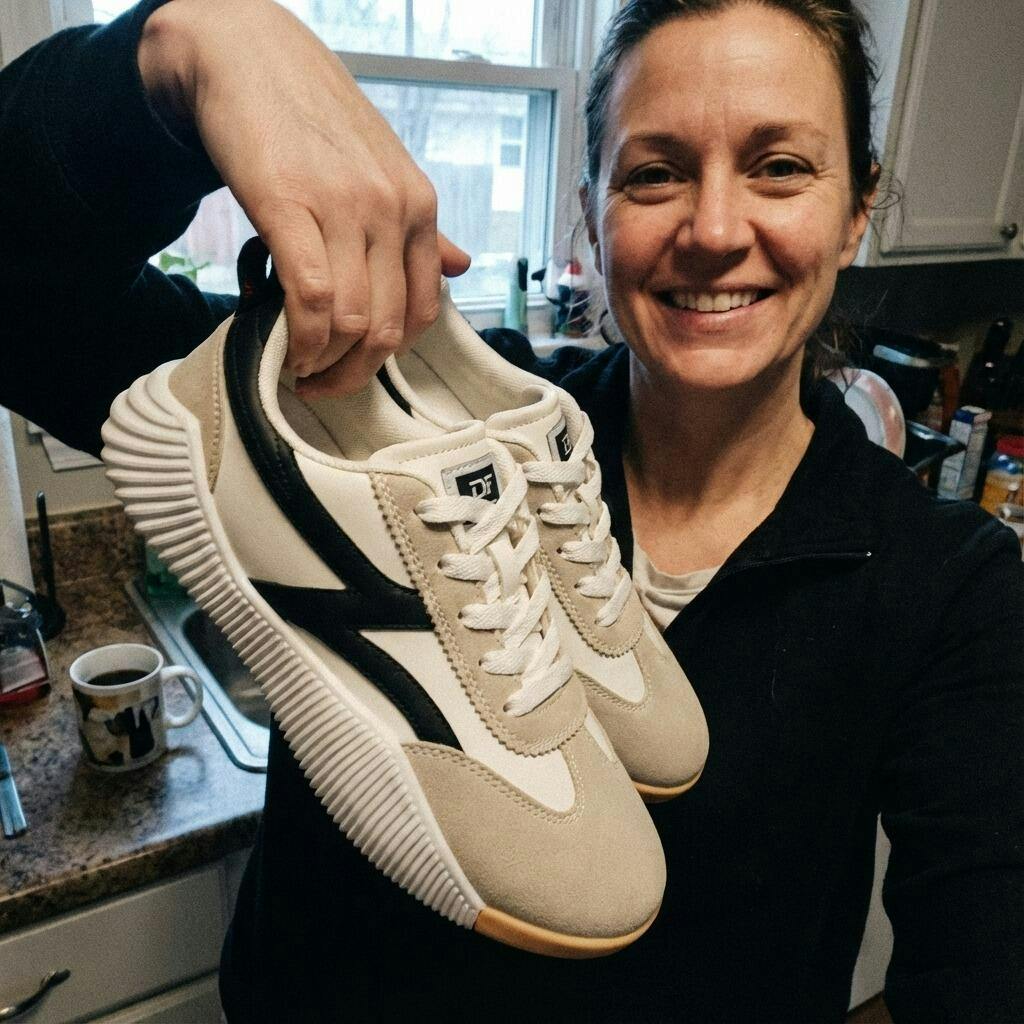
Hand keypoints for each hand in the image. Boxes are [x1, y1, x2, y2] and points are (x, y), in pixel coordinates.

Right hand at [137, 0, 470, 395]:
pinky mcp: (286, 202)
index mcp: (420, 206)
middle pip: (386, 328)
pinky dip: (299, 338)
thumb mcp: (384, 170)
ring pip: (350, 321)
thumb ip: (423, 228)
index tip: (354, 369)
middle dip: (352, 373)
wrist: (245, 51)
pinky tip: (283, 346)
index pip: (423, 311)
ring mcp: (342, 205)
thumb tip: (462, 266)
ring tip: (297, 366)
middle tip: (320, 383)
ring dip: (322, 362)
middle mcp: (392, 208)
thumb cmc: (313, 120)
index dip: (387, 356)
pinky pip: (309, 296)